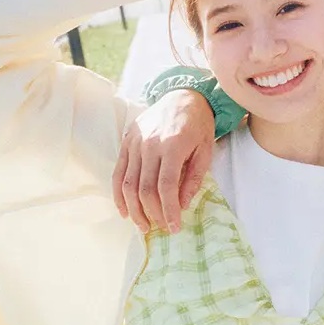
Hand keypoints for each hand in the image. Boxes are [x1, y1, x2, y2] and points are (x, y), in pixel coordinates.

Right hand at [113, 89, 215, 232]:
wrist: (183, 96)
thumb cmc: (199, 125)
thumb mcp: (205, 151)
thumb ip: (193, 179)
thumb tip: (181, 205)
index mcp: (173, 146)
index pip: (166, 186)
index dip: (169, 210)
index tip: (175, 227)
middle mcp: (150, 145)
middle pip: (145, 189)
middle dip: (153, 214)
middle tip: (162, 228)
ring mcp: (135, 143)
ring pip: (128, 184)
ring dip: (135, 209)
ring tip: (144, 226)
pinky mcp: (126, 142)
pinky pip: (118, 173)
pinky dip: (119, 195)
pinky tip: (125, 211)